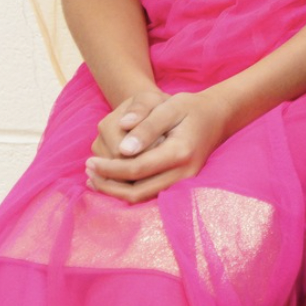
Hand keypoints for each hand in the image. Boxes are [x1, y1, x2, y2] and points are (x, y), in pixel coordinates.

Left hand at [86, 86, 237, 202]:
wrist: (217, 116)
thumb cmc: (190, 108)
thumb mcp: (169, 107)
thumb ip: (146, 126)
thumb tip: (122, 149)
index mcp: (180, 152)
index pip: (136, 168)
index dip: (109, 168)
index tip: (89, 161)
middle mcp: (185, 172)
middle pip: (137, 191)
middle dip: (108, 184)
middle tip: (88, 171)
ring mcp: (185, 182)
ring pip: (142, 198)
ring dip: (115, 191)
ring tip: (94, 177)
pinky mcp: (181, 185)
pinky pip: (149, 195)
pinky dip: (127, 190)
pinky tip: (112, 180)